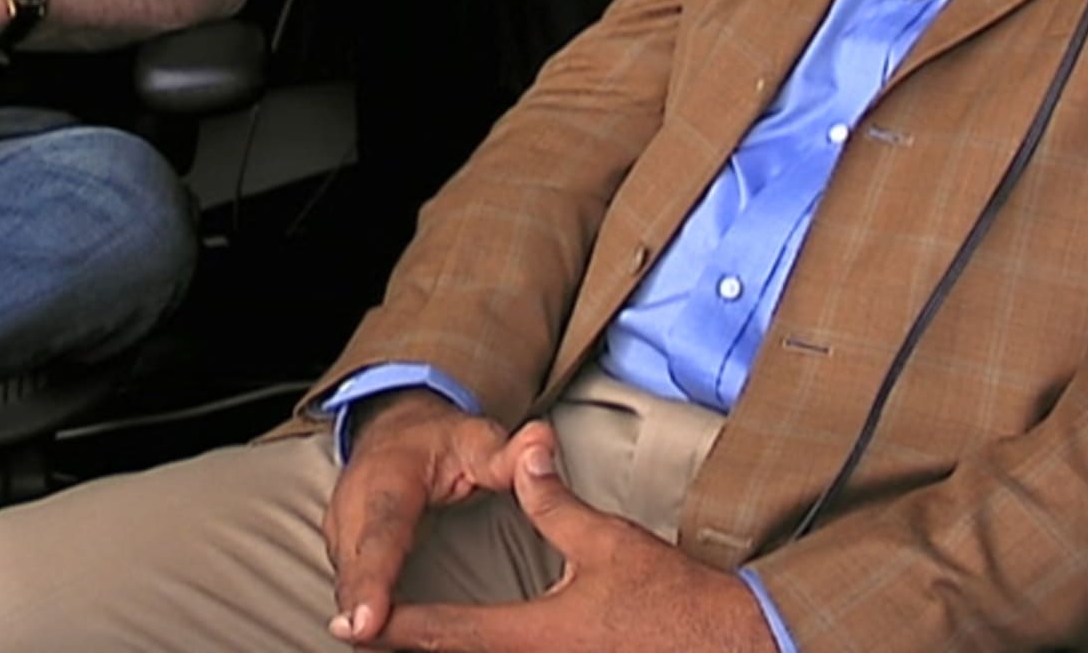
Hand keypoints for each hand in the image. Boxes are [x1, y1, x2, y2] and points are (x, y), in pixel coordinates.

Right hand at [324, 392, 512, 644]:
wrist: (396, 431)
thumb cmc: (439, 442)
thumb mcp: (477, 440)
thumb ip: (506, 454)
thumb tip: (539, 443)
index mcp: (389, 474)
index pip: (382, 530)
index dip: (374, 577)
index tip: (370, 619)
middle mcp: (355, 501)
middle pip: (355, 562)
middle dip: (357, 605)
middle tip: (367, 643)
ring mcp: (342, 525)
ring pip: (345, 577)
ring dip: (355, 610)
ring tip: (370, 647)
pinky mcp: (340, 545)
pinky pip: (347, 581)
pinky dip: (357, 607)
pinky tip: (371, 638)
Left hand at [372, 422, 775, 652]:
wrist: (730, 645)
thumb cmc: (671, 599)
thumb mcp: (606, 541)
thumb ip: (551, 503)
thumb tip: (524, 453)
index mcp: (529, 637)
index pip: (444, 634)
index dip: (396, 627)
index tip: (356, 622)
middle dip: (412, 648)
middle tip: (368, 634)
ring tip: (413, 641)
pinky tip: (482, 646)